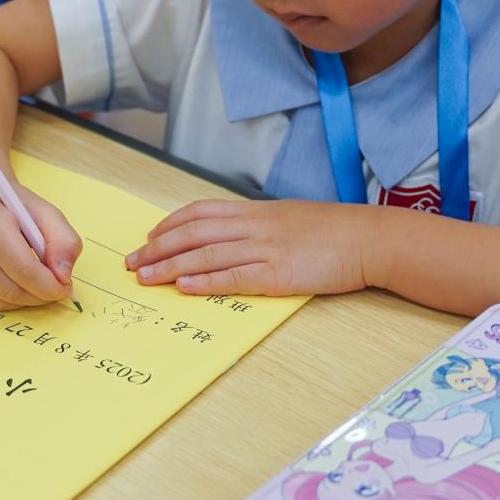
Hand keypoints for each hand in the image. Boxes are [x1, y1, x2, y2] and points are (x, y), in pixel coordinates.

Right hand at [0, 186, 81, 309]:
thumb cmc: (14, 210)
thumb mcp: (47, 214)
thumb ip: (64, 242)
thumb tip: (63, 276)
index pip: (22, 268)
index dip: (48, 285)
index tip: (64, 288)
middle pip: (10, 289)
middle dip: (39, 296)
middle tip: (55, 291)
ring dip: (25, 301)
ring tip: (37, 286)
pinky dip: (7, 300)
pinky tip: (15, 283)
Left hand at [127, 199, 369, 296]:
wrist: (367, 239)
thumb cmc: (331, 231)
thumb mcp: (287, 218)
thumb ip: (257, 225)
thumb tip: (228, 237)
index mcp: (255, 211)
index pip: (200, 212)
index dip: (169, 225)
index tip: (148, 238)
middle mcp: (254, 226)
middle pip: (193, 234)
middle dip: (157, 249)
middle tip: (132, 263)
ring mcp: (264, 249)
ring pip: (206, 256)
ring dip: (171, 268)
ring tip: (146, 279)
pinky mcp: (278, 273)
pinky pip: (234, 278)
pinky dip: (206, 283)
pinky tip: (184, 288)